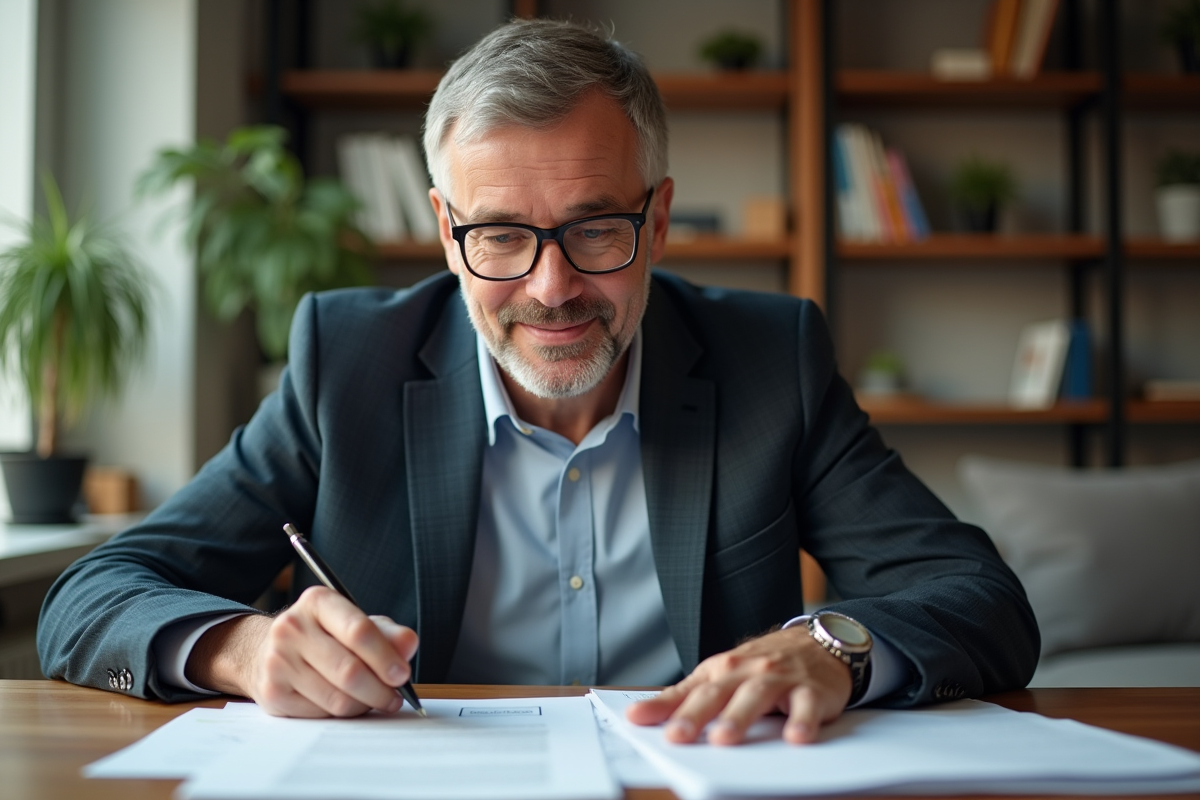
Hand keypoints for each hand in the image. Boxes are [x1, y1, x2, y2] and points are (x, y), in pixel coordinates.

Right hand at [186, 586, 418, 717]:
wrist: (265, 651)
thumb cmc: (322, 636)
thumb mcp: (354, 623)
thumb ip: (386, 633)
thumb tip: (409, 644)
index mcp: (318, 602)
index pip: (358, 630)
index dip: (385, 657)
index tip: (403, 674)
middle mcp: (292, 627)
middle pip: (349, 670)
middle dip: (380, 689)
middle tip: (395, 697)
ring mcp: (278, 661)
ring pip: (337, 698)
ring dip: (364, 705)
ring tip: (374, 700)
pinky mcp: (272, 693)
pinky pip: (321, 714)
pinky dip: (342, 714)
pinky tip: (347, 702)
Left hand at [625, 626, 851, 744]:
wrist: (819, 642)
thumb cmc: (764, 664)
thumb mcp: (724, 674)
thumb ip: (687, 696)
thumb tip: (641, 716)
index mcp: (721, 670)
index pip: (688, 691)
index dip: (663, 706)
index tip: (636, 719)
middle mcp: (747, 672)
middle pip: (718, 692)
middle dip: (695, 714)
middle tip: (677, 736)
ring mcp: (780, 679)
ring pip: (756, 695)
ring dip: (739, 716)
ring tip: (723, 738)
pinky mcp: (811, 690)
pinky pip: (806, 706)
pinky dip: (802, 720)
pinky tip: (796, 737)